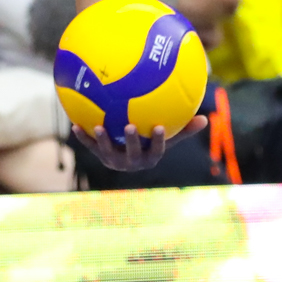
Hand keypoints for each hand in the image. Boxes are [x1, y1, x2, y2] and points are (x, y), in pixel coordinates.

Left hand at [73, 117, 206, 170]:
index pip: (157, 151)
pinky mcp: (100, 156)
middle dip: (131, 142)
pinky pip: (90, 147)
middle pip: (132, 154)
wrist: (127, 157)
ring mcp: (115, 160)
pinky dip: (83, 137)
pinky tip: (75, 124)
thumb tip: (206, 118)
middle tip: (129, 125)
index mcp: (150, 157)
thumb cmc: (150, 143)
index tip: (159, 127)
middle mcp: (133, 162)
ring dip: (103, 141)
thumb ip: (182, 129)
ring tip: (98, 127)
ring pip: (108, 153)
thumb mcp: (167, 137)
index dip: (157, 141)